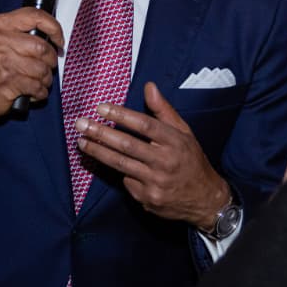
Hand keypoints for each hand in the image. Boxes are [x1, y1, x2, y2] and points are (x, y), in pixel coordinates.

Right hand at [0, 8, 63, 123]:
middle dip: (51, 60)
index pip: (34, 16)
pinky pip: (37, 86)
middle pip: (42, 47)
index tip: (59, 40)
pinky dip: (41, 92)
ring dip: (46, 78)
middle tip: (47, 65)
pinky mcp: (7, 82)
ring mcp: (2, 61)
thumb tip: (53, 35)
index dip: (54, 28)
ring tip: (38, 80)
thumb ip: (23, 32)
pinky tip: (34, 91)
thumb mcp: (1, 40)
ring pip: (42, 69)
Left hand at [77, 82, 227, 228]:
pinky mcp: (148, 198)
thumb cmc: (191, 160)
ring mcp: (156, 183)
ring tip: (82, 142)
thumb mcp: (184, 133)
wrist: (205, 199)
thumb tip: (149, 86)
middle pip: (127, 145)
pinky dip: (117, 171)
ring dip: (98, 152)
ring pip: (120, 164)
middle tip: (81, 124)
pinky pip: (126, 181)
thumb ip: (164, 110)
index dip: (121, 115)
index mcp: (175, 142)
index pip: (145, 125)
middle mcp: (165, 162)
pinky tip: (110, 164)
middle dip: (101, 133)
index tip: (101, 108)